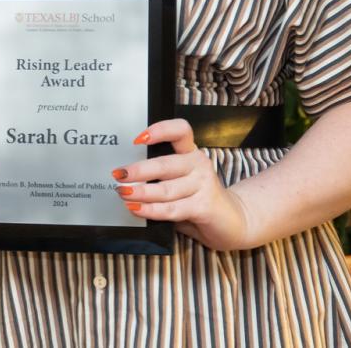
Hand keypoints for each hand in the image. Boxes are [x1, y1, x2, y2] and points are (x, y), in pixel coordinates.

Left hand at [112, 118, 255, 250]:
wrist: (232, 221)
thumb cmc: (197, 197)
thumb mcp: (180, 180)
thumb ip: (160, 175)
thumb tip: (124, 175)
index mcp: (190, 152)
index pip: (180, 130)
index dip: (160, 130)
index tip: (138, 138)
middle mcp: (198, 165)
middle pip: (165, 164)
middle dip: (138, 170)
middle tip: (118, 174)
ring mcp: (203, 186)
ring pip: (165, 189)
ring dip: (141, 193)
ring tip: (123, 193)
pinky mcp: (204, 207)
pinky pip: (172, 209)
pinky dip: (151, 210)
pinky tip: (136, 209)